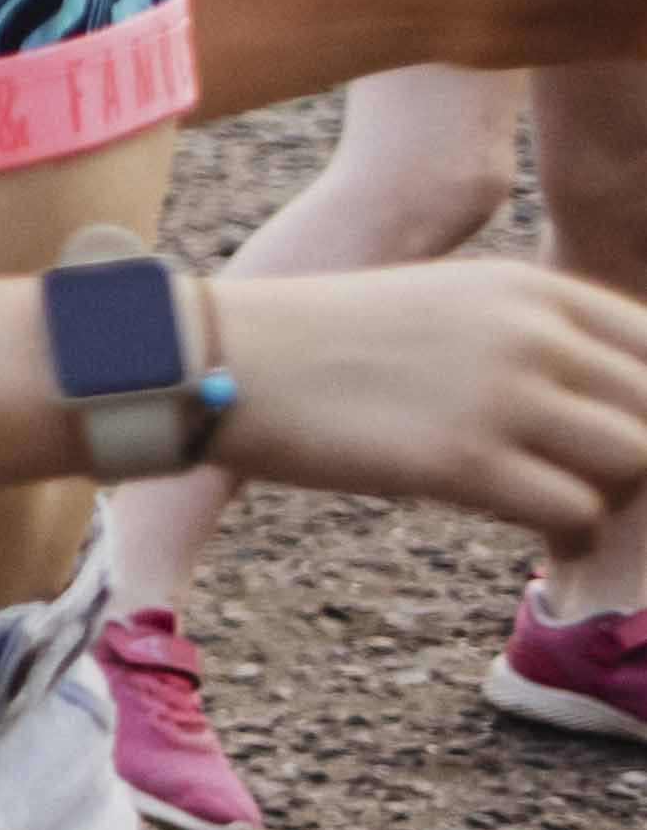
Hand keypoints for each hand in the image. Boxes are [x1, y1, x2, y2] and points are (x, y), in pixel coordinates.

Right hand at [211, 260, 646, 534]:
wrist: (224, 359)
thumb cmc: (323, 341)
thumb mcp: (443, 304)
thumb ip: (526, 336)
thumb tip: (590, 401)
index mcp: (529, 290)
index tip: (619, 438)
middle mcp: (531, 335)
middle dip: (638, 458)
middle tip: (598, 486)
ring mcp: (501, 398)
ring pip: (632, 462)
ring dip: (610, 497)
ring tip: (569, 512)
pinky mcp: (465, 463)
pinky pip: (573, 513)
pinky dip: (572, 535)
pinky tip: (545, 539)